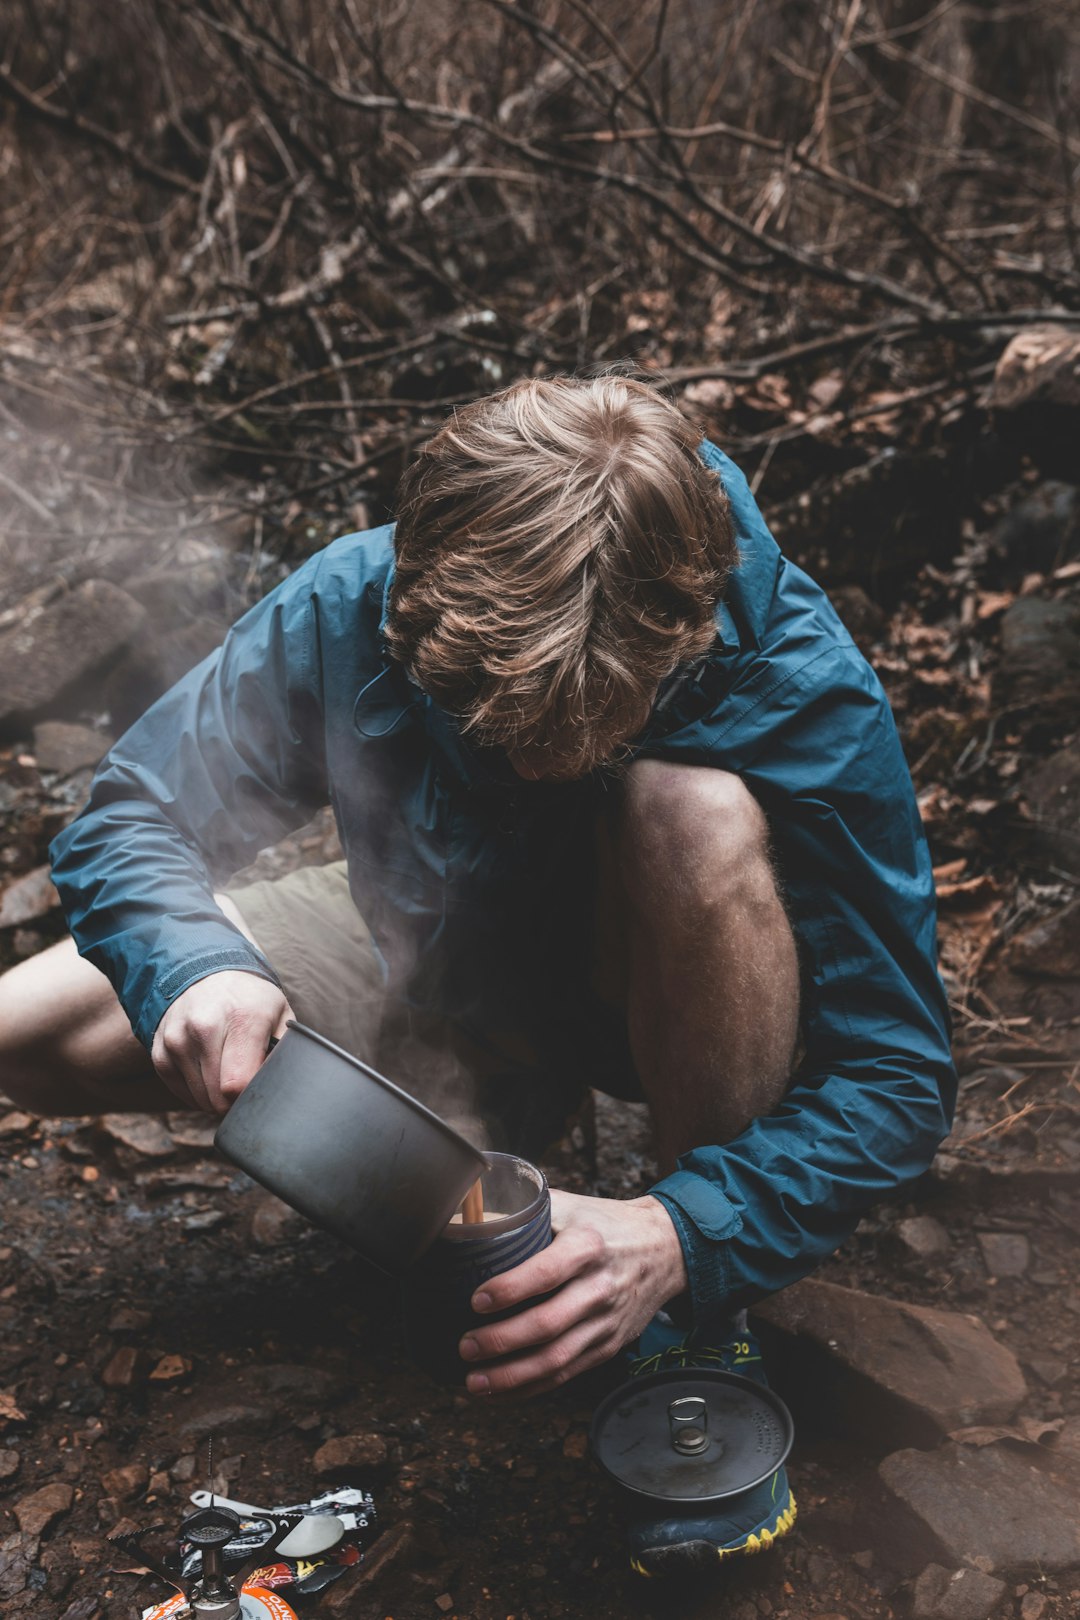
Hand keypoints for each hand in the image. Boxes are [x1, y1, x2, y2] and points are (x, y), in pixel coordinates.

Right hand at [151, 971, 292, 1115]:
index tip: (259, 1090)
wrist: (209, 975)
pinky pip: (181, 1093)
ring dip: (216, 1097)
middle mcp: (203, 1028)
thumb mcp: (280, 1016)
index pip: (238, 1084)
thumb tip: (280, 1089)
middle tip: (247, 1083)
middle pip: (218, 1098)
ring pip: (200, 1100)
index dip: (251, 1097)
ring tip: (228, 1073)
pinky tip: (209, 1073)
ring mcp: (177, 1039)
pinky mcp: (160, 1051)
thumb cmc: (251, 1001)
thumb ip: (284, 1054)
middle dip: (235, 1101)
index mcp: (241, 1018)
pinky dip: (198, 1092)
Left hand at [458, 1188, 687, 1397]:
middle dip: (501, 1341)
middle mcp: (599, 1287)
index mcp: (587, 1245)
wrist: (664, 1249)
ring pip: (556, 1359)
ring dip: (511, 1376)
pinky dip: (530, 1388)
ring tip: (474, 1381)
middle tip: (466, 1346)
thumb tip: (472, 1212)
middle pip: (548, 1324)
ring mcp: (605, 1322)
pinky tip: (500, 1392)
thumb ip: (527, 1211)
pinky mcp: (608, 1346)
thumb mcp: (571, 1206)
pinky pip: (566, 1373)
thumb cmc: (606, 1225)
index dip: (509, 1290)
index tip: (476, 1301)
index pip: (546, 1272)